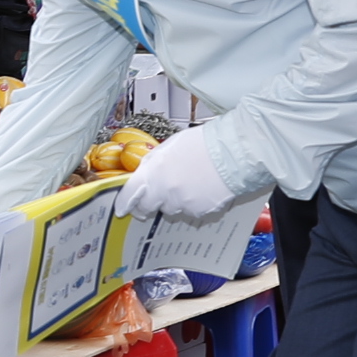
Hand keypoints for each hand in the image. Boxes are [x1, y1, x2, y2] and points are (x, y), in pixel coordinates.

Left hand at [119, 125, 244, 219]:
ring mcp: (182, 204)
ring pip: (170, 210)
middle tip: (154, 198)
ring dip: (174, 201)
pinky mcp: (199, 212)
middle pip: (147, 208)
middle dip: (148, 204)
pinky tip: (202, 189)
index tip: (122, 207)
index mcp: (153, 172)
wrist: (234, 152)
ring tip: (189, 184)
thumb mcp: (169, 147)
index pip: (130, 195)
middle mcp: (164, 191)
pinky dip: (193, 204)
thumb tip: (145, 173)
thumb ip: (153, 163)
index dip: (125, 203)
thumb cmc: (204, 144)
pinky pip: (190, 212)